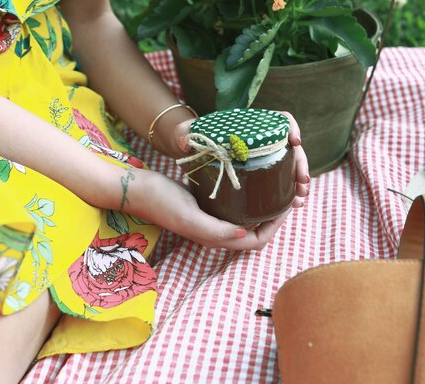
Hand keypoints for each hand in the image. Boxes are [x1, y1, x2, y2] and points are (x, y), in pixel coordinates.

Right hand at [129, 170, 289, 250]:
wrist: (137, 189)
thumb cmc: (162, 202)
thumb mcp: (189, 216)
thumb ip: (215, 230)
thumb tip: (244, 236)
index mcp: (216, 238)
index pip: (257, 241)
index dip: (275, 228)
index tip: (285, 207)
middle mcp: (217, 231)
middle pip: (255, 232)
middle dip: (274, 219)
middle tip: (286, 196)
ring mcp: (212, 218)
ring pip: (246, 219)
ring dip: (263, 208)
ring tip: (275, 188)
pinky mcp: (207, 205)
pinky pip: (235, 206)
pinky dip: (249, 198)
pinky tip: (253, 182)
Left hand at [173, 110, 310, 206]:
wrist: (188, 146)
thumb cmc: (189, 136)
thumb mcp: (186, 132)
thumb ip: (184, 133)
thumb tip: (184, 142)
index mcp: (250, 124)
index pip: (280, 118)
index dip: (291, 127)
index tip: (295, 141)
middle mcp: (262, 138)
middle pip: (291, 147)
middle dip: (301, 165)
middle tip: (302, 182)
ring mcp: (263, 155)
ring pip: (290, 166)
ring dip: (298, 182)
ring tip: (299, 198)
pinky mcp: (260, 170)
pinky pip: (281, 179)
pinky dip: (289, 191)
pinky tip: (292, 203)